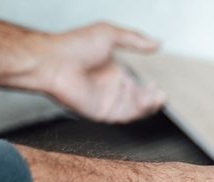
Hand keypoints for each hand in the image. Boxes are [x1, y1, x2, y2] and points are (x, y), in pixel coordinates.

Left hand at [36, 22, 164, 122]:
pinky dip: (138, 112)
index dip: (150, 87)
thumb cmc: (74, 45)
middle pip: (140, 99)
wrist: (52, 61)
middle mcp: (112, 89)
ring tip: (157, 97)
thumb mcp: (108, 34)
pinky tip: (145, 102)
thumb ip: (134, 39)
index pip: (139, 85)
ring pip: (135, 109)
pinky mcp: (102, 113)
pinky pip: (125, 116)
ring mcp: (107, 102)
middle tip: (160, 93)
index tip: (159, 82)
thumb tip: (157, 43)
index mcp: (114, 72)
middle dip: (152, 98)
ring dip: (148, 105)